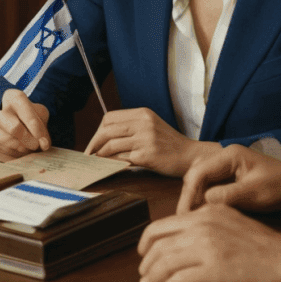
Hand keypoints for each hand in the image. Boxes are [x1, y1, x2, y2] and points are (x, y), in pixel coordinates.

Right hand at [0, 89, 50, 161]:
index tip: (43, 139)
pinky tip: (20, 150)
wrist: (14, 127)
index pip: (23, 109)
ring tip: (28, 146)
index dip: (34, 125)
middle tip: (36, 145)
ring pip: (10, 143)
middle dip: (29, 140)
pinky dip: (16, 155)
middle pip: (14, 128)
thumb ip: (43, 129)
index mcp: (12, 98)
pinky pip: (6, 154)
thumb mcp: (40, 115)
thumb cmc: (29, 118)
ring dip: (24, 149)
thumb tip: (43, 144)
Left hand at [83, 107, 220, 176]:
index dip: (98, 131)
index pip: (109, 117)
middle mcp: (143, 123)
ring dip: (101, 156)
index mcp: (143, 113)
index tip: (94, 143)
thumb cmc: (169, 145)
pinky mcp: (147, 155)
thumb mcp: (152, 127)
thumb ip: (131, 127)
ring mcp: (145, 138)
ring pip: (111, 146)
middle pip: (107, 130)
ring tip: (97, 163)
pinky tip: (110, 167)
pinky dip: (112, 164)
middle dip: (94, 144)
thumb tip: (104, 137)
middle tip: (89, 155)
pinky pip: (121, 159)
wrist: (191, 157)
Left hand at [138, 203, 280, 281]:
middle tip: (144, 276)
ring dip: (152, 278)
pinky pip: (179, 279)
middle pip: (158, 245)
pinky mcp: (214, 268)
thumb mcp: (229, 223)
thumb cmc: (261, 246)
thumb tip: (179, 243)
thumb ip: (204, 227)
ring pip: (164, 263)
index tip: (144, 255)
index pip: (161, 225)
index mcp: (205, 214)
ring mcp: (207, 247)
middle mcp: (202, 226)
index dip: (146, 242)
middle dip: (147, 264)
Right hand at [178, 144, 280, 213]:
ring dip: (194, 198)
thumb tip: (203, 201)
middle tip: (184, 220)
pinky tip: (204, 214)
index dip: (189, 194)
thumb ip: (229, 196)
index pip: (199, 172)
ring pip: (200, 181)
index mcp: (230, 156)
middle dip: (188, 196)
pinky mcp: (230, 177)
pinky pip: (210, 186)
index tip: (185, 215)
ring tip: (192, 219)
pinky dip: (204, 200)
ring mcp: (226, 167)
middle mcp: (224, 158)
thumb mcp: (256, 193)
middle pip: (195, 175)